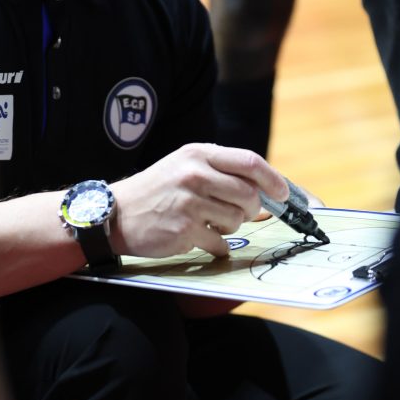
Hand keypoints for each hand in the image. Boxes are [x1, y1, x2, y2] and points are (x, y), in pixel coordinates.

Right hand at [110, 143, 290, 259]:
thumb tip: (264, 190)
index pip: (250, 161)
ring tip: (209, 223)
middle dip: (252, 209)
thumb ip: (220, 171)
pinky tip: (199, 238)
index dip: (273, 179)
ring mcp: (189, 203)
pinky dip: (217, 245)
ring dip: (231, 226)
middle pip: (249, 194)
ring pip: (237, 219)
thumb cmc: (157, 191)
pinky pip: (220, 242)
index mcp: (198, 154)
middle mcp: (194, 175)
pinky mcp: (184, 230)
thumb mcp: (184, 166)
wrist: (116, 214)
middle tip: (241, 213)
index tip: (283, 193)